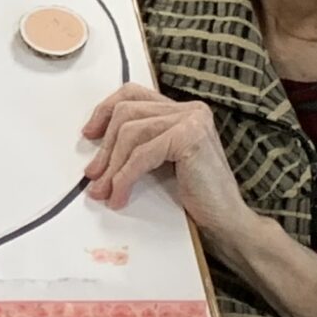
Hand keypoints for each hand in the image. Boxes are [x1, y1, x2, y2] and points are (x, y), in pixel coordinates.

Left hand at [80, 83, 252, 231]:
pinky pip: (141, 154)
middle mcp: (190, 109)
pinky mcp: (189, 138)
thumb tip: (96, 150)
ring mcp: (192, 120)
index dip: (105, 110)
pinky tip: (119, 196)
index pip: (133, 94)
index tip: (89, 135)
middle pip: (127, 112)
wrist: (227, 222)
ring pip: (130, 133)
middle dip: (105, 147)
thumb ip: (140, 145)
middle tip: (93, 175)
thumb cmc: (196, 196)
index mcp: (183, 110)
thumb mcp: (162, 162)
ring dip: (111, 166)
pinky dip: (124, 177)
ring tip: (103, 191)